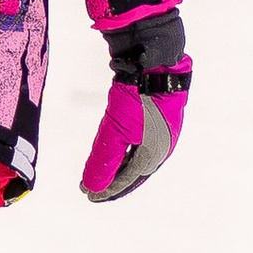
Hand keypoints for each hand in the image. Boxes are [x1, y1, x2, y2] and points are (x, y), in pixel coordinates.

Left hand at [80, 13, 190, 204]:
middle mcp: (162, 143)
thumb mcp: (116, 131)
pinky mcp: (156, 110)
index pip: (129, 178)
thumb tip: (91, 188)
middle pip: (136, 169)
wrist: (155, 57)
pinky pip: (139, 137)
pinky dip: (126, 146)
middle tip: (96, 189)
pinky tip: (120, 143)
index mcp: (156, 153)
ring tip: (106, 170)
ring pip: (138, 153)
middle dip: (115, 180)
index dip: (108, 188)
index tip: (90, 195)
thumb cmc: (138, 97)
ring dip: (120, 163)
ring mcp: (161, 126)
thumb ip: (103, 160)